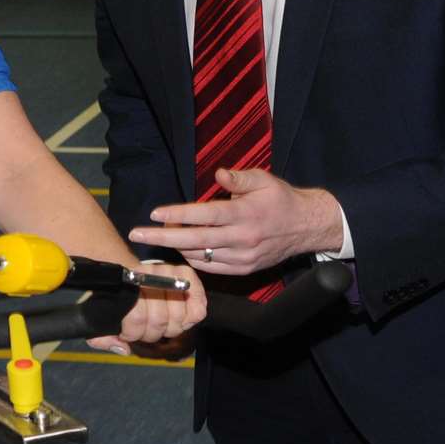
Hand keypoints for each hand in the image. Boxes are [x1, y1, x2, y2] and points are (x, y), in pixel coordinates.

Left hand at [87, 262, 205, 354]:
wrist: (127, 273)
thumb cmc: (115, 299)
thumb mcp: (100, 317)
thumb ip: (103, 337)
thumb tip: (124, 348)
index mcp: (125, 284)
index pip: (137, 316)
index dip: (132, 332)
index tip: (126, 333)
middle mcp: (148, 274)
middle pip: (159, 319)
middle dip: (151, 333)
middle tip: (144, 330)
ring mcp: (168, 272)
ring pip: (178, 317)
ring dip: (169, 328)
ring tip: (159, 324)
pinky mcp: (186, 274)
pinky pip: (198, 308)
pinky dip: (191, 318)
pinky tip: (180, 319)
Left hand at [126, 168, 343, 274]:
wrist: (307, 227)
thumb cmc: (281, 199)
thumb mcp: (264, 180)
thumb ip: (239, 178)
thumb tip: (219, 174)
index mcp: (245, 214)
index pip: (205, 215)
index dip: (178, 215)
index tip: (154, 213)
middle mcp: (242, 239)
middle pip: (195, 241)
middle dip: (162, 238)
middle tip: (137, 234)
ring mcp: (243, 258)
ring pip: (200, 256)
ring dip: (176, 247)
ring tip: (157, 236)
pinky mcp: (244, 269)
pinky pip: (212, 268)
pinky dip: (193, 259)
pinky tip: (181, 248)